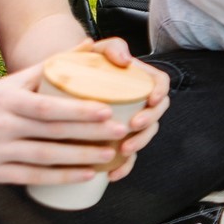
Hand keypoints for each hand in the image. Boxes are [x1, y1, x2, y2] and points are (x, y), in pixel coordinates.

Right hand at [0, 63, 138, 185]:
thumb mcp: (7, 83)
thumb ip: (47, 68)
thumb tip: (89, 47)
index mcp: (6, 99)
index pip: (47, 105)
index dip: (77, 109)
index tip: (107, 109)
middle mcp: (0, 125)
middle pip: (51, 132)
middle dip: (89, 134)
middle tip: (120, 132)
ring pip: (45, 157)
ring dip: (80, 158)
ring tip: (109, 155)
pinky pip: (32, 177)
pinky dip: (61, 177)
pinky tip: (85, 175)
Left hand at [89, 38, 170, 181]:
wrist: (63, 85)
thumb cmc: (84, 66)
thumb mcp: (99, 52)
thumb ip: (113, 48)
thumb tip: (126, 59)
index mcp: (140, 79)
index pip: (161, 84)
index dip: (161, 92)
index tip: (152, 99)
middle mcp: (139, 102)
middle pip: (156, 113)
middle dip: (149, 122)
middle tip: (134, 124)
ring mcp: (130, 122)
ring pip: (144, 136)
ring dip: (139, 144)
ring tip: (124, 150)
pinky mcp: (118, 140)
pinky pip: (127, 157)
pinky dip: (123, 168)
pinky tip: (112, 175)